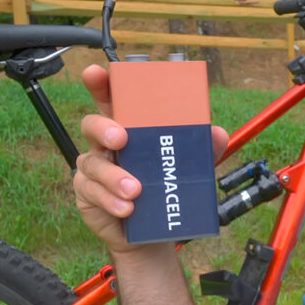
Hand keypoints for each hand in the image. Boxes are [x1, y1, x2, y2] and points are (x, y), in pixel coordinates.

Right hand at [73, 64, 228, 254]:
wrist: (157, 231)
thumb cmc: (168, 188)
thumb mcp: (190, 168)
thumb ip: (204, 149)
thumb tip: (216, 133)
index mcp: (129, 128)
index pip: (111, 100)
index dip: (100, 83)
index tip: (96, 72)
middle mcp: (106, 144)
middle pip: (92, 124)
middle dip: (103, 128)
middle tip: (121, 138)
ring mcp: (94, 169)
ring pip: (93, 163)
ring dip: (114, 176)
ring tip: (135, 190)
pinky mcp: (88, 194)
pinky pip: (92, 193)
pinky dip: (111, 200)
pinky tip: (127, 208)